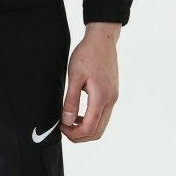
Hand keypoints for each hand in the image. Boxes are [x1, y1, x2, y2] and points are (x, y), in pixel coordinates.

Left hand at [60, 23, 120, 142]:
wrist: (103, 39)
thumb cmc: (87, 54)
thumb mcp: (75, 76)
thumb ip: (71, 101)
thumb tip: (67, 121)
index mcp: (101, 97)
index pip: (90, 128)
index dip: (74, 133)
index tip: (61, 127)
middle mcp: (111, 100)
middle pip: (98, 132)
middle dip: (80, 136)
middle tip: (64, 128)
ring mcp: (113, 98)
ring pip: (101, 125)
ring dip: (86, 128)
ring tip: (69, 121)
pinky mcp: (112, 94)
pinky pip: (103, 115)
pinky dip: (91, 120)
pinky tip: (79, 113)